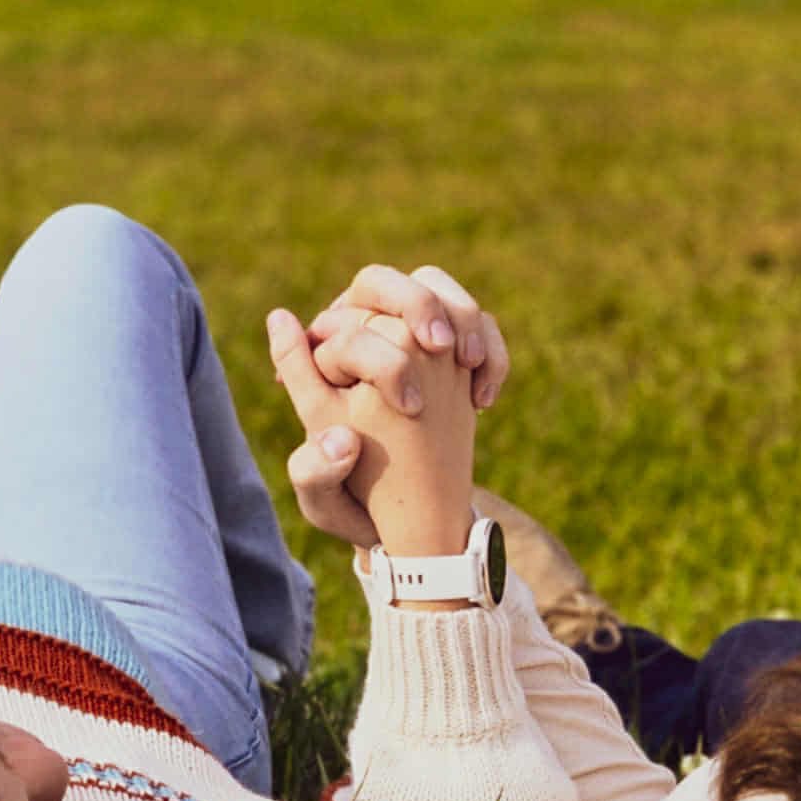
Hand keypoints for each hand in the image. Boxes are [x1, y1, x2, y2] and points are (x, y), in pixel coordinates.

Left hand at [270, 310, 475, 560]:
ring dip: (462, 317)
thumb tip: (333, 432)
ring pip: (438, 288)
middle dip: (420, 305)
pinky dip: (490, 351)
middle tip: (442, 347)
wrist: (406, 518)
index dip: (369, 351)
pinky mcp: (453, 348)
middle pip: (388, 282)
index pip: (341, 323)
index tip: (408, 406)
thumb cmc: (354, 503)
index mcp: (323, 358)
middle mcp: (365, 331)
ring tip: (469, 365)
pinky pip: (478, 323)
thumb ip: (311, 466)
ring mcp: (413, 334)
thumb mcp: (323, 496)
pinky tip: (483, 401)